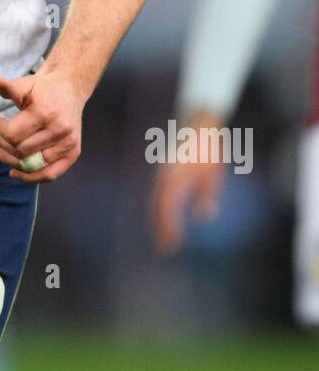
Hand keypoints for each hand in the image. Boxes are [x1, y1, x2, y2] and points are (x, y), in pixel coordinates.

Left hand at [0, 66, 86, 182]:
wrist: (70, 88)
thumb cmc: (43, 88)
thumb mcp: (26, 83)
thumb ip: (11, 87)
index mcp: (45, 113)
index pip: (13, 135)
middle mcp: (59, 130)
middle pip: (20, 151)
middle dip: (2, 145)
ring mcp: (68, 143)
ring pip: (32, 165)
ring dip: (11, 162)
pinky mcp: (73, 153)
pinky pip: (50, 174)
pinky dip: (31, 178)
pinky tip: (14, 173)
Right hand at [151, 112, 225, 253]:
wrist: (199, 122)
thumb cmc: (209, 148)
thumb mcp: (214, 174)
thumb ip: (207, 195)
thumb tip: (203, 216)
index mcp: (174, 177)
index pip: (167, 209)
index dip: (168, 228)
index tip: (173, 246)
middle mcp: (164, 176)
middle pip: (158, 207)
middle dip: (161, 228)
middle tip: (165, 249)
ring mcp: (163, 172)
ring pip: (157, 201)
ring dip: (159, 219)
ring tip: (165, 237)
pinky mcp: (166, 170)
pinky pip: (160, 193)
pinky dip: (161, 208)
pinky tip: (167, 217)